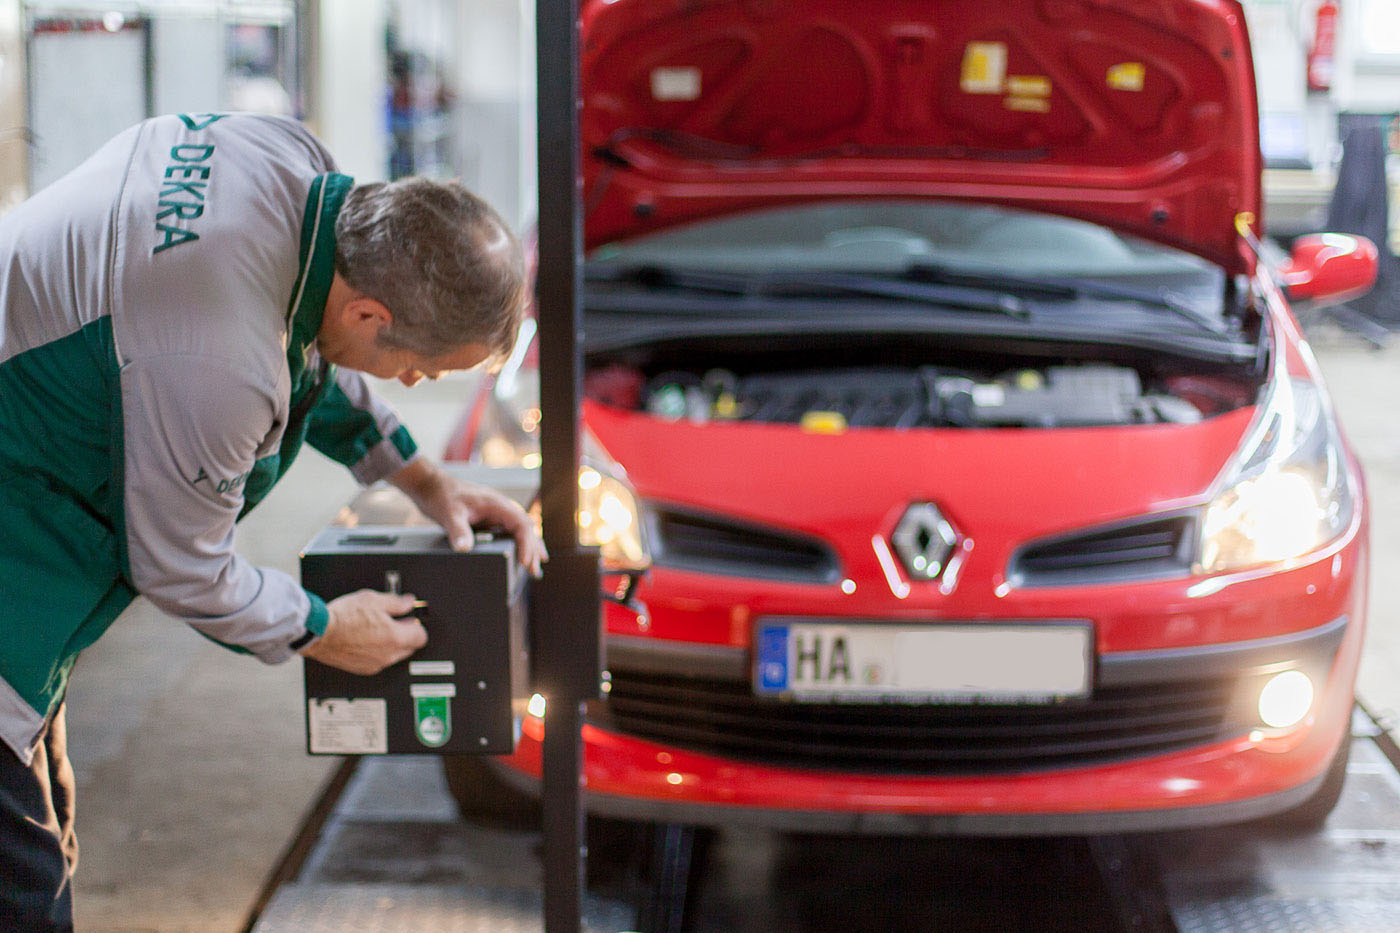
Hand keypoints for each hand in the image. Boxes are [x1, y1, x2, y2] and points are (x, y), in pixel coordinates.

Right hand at [300, 589, 426, 674]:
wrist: (319, 633)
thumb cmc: (343, 617)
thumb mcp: (373, 600)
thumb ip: (396, 602)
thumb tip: (408, 602)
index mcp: (395, 637)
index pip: (421, 637)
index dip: (417, 626)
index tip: (410, 619)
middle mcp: (388, 654)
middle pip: (410, 648)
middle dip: (405, 635)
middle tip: (393, 622)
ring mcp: (375, 664)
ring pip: (394, 655)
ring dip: (391, 645)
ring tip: (376, 630)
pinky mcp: (363, 669)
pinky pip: (379, 661)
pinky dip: (377, 653)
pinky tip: (366, 640)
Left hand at [390, 458, 547, 576]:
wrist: (430, 486)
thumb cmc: (442, 495)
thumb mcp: (449, 514)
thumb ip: (458, 530)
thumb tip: (464, 549)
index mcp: (497, 504)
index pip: (521, 524)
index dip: (527, 543)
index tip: (525, 561)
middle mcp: (500, 508)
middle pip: (525, 529)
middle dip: (533, 550)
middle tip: (534, 571)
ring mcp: (495, 514)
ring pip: (520, 531)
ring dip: (529, 548)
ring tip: (535, 568)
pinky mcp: (488, 521)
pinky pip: (508, 534)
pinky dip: (517, 545)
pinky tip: (519, 557)